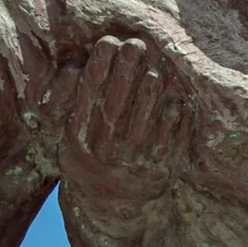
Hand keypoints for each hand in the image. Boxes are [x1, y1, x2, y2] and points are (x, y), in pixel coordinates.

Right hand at [60, 36, 189, 201]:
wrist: (109, 206)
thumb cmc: (91, 156)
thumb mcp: (72, 137)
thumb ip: (72, 105)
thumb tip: (71, 67)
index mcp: (79, 139)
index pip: (88, 97)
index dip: (98, 68)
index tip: (107, 41)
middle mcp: (102, 151)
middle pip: (115, 105)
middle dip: (125, 72)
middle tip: (135, 43)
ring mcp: (130, 161)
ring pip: (141, 123)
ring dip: (149, 94)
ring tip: (155, 68)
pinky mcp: (156, 170)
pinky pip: (165, 143)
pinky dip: (171, 122)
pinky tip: (176, 100)